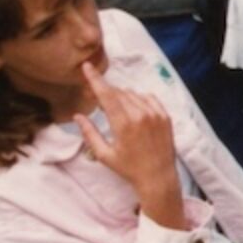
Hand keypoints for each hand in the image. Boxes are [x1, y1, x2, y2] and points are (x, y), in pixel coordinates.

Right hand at [74, 62, 182, 227]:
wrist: (158, 177)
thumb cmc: (128, 169)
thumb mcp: (104, 154)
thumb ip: (89, 133)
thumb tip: (77, 116)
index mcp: (123, 124)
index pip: (106, 94)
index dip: (95, 79)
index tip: (87, 66)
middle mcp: (140, 115)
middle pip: (118, 93)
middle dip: (105, 92)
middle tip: (95, 98)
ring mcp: (155, 114)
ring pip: (133, 94)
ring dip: (121, 97)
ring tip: (115, 110)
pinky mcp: (165, 116)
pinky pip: (149, 98)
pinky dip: (138, 99)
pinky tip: (133, 109)